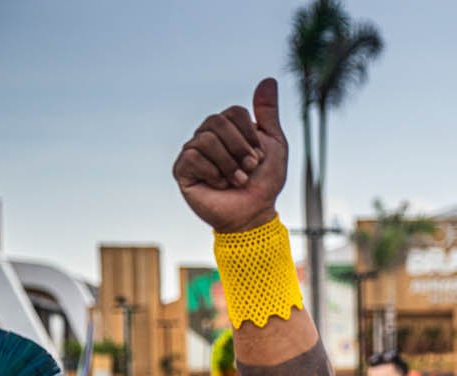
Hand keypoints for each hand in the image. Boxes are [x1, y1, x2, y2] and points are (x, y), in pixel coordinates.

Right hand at [173, 77, 286, 232]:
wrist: (254, 214)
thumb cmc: (264, 182)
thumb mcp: (274, 144)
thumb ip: (268, 113)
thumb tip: (269, 79)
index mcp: (228, 129)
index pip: (233, 112)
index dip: (250, 135)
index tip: (258, 156)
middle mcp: (208, 135)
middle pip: (218, 122)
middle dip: (240, 149)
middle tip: (249, 168)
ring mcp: (193, 151)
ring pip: (206, 139)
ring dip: (229, 164)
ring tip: (237, 180)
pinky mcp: (183, 169)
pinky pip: (194, 157)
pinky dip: (214, 173)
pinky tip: (219, 185)